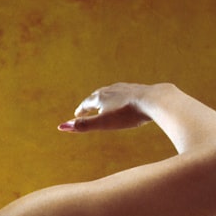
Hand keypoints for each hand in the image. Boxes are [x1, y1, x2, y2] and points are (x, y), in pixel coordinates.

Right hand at [58, 83, 174, 132]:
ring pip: (112, 92)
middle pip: (97, 96)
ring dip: (106, 98)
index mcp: (100, 97)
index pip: (86, 104)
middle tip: (87, 108)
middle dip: (91, 103)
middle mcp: (111, 89)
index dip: (80, 111)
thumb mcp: (104, 123)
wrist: (155, 101)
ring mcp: (126, 87)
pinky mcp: (139, 89)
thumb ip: (84, 126)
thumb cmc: (128, 114)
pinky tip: (127, 100)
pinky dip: (121, 97)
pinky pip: (127, 93)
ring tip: (105, 102)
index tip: (77, 115)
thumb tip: (60, 127)